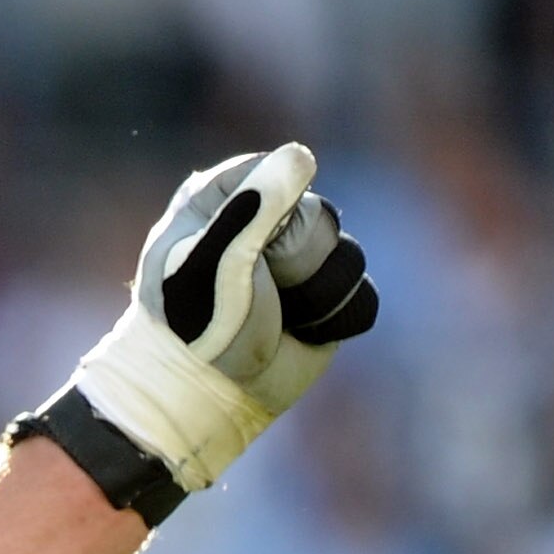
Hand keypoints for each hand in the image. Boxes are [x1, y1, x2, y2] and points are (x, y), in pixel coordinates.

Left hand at [68, 143, 379, 495]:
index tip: (245, 247)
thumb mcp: (215, 262)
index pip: (277, 170)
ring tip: (274, 317)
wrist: (204, 398)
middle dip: (295, 259)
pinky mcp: (325, 299)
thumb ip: (254, 209)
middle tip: (255, 291)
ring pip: (347, 257)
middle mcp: (261, 225)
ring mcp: (296, 263)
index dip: (274, 208)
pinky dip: (332, 321)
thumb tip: (301, 155)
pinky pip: (360, 298)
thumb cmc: (193, 328)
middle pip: (321, 215)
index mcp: (220, 201)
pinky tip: (297, 333)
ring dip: (314, 296)